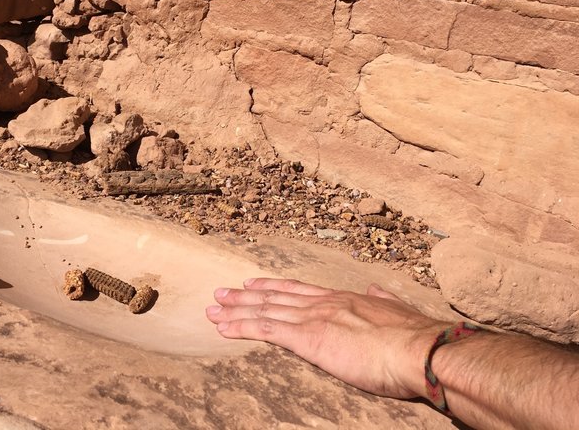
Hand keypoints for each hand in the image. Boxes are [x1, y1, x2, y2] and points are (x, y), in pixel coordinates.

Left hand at [205, 278, 450, 398]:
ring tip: (213, 310)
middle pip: (274, 297)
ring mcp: (313, 318)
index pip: (298, 289)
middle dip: (244, 296)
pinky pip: (266, 330)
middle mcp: (323, 303)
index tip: (252, 282)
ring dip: (235, 310)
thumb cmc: (413, 337)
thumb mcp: (397, 309)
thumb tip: (374, 288)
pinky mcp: (308, 338)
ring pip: (265, 310)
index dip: (272, 286)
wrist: (419, 349)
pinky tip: (224, 329)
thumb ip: (382, 298)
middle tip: (220, 293)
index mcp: (343, 298)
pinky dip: (242, 327)